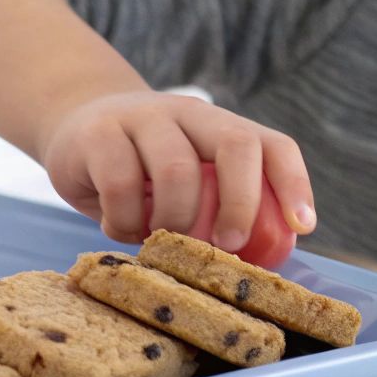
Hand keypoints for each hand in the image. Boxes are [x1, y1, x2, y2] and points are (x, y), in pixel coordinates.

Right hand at [37, 90, 316, 247]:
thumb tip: (252, 265)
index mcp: (219, 125)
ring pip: (177, 168)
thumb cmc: (142, 172)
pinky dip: (124, 220)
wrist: (75, 128)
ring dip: (175, 219)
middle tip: (228, 246)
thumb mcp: (186, 181)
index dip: (293, 183)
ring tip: (160, 240)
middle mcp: (187, 112)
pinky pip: (121, 184)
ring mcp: (141, 117)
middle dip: (241, 202)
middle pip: (234, 144)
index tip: (302, 227)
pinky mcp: (98, 134)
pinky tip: (119, 228)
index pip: (271, 144)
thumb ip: (215, 206)